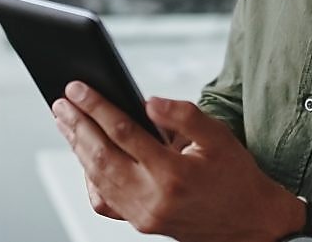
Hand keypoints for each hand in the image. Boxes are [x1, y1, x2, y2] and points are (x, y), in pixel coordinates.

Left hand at [52, 82, 304, 241]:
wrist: (250, 221)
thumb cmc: (235, 174)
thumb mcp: (219, 137)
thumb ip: (184, 115)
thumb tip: (147, 101)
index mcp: (173, 173)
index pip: (124, 133)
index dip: (97, 107)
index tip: (77, 88)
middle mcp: (153, 198)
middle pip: (101, 156)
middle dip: (77, 125)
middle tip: (60, 101)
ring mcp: (143, 215)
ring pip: (97, 178)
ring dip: (77, 147)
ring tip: (65, 121)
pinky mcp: (140, 223)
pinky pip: (104, 201)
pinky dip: (90, 177)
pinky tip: (85, 156)